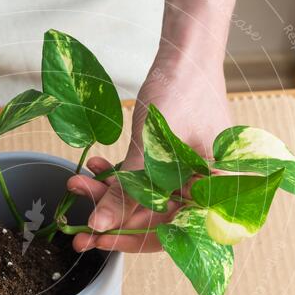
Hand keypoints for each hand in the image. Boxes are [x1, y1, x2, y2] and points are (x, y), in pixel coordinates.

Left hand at [67, 58, 231, 252]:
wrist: (186, 54)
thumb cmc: (182, 94)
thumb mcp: (150, 149)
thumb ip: (127, 192)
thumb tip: (99, 226)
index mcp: (216, 194)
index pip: (171, 233)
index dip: (130, 240)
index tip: (97, 240)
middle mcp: (206, 192)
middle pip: (154, 220)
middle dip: (112, 217)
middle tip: (77, 225)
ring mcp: (190, 179)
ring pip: (143, 200)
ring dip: (109, 194)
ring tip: (78, 181)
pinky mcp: (173, 166)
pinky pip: (143, 182)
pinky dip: (119, 177)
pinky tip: (96, 167)